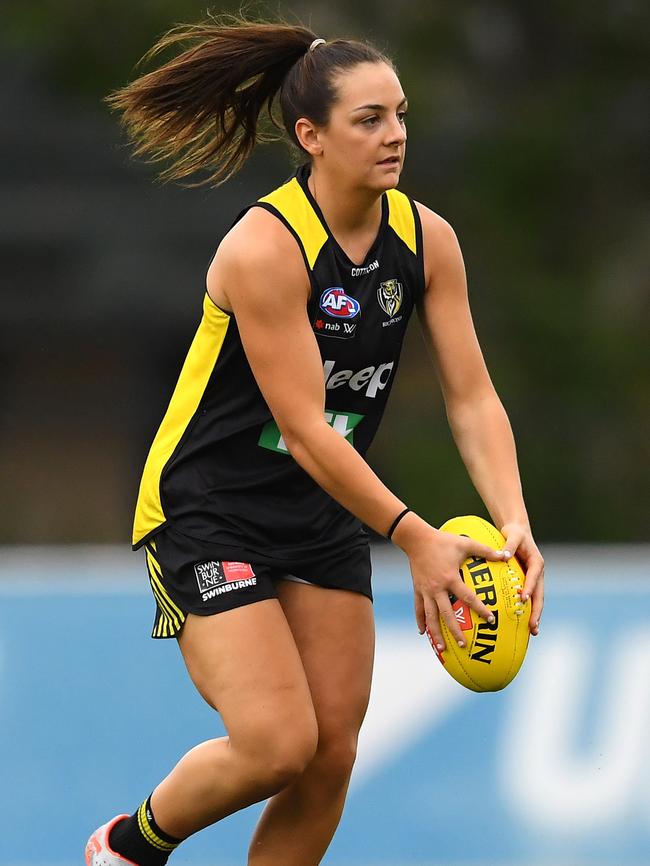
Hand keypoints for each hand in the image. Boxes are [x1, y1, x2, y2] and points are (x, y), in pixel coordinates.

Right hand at [407, 526, 507, 651]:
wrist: (416, 539)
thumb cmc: (443, 541)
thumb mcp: (466, 544)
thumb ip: (486, 550)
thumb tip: (506, 555)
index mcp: (450, 578)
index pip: (468, 598)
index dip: (480, 609)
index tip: (491, 620)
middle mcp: (437, 588)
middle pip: (446, 614)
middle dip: (455, 631)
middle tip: (465, 644)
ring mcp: (426, 591)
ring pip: (430, 616)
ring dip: (436, 633)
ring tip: (442, 648)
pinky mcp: (417, 589)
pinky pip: (418, 608)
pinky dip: (420, 621)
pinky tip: (423, 633)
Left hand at [500, 522, 543, 635]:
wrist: (518, 531)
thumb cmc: (514, 533)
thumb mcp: (513, 536)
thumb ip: (509, 545)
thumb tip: (504, 555)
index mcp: (537, 562)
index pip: (534, 577)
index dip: (530, 588)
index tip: (523, 598)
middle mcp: (538, 573)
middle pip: (539, 594)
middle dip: (537, 611)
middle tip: (533, 626)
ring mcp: (535, 579)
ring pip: (537, 599)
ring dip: (535, 614)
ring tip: (533, 630)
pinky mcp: (528, 582)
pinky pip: (529, 597)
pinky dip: (528, 609)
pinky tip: (523, 622)